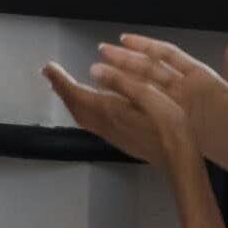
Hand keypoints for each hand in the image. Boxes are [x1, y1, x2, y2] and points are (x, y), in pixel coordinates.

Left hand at [42, 61, 197, 170]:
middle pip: (74, 106)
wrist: (180, 160)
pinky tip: (86, 106)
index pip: (76, 93)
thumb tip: (93, 70)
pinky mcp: (119, 141)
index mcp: (110, 110)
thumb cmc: (169, 125)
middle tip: (49, 73)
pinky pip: (90, 122)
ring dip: (69, 100)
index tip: (48, 67)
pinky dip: (80, 109)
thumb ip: (121, 82)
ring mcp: (111, 135)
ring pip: (80, 116)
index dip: (60, 80)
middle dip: (61, 88)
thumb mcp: (149, 95)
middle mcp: (105, 124)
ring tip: (62, 87)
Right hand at [95, 35, 227, 188]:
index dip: (146, 45)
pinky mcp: (177, 123)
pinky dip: (133, 103)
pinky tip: (116, 101)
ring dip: (124, 79)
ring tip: (99, 73)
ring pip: (146, 87)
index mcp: (200, 77)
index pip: (168, 55)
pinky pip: (150, 109)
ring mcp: (179, 105)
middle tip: (101, 52)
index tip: (123, 38)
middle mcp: (185, 87)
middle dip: (126, 59)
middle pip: (150, 68)